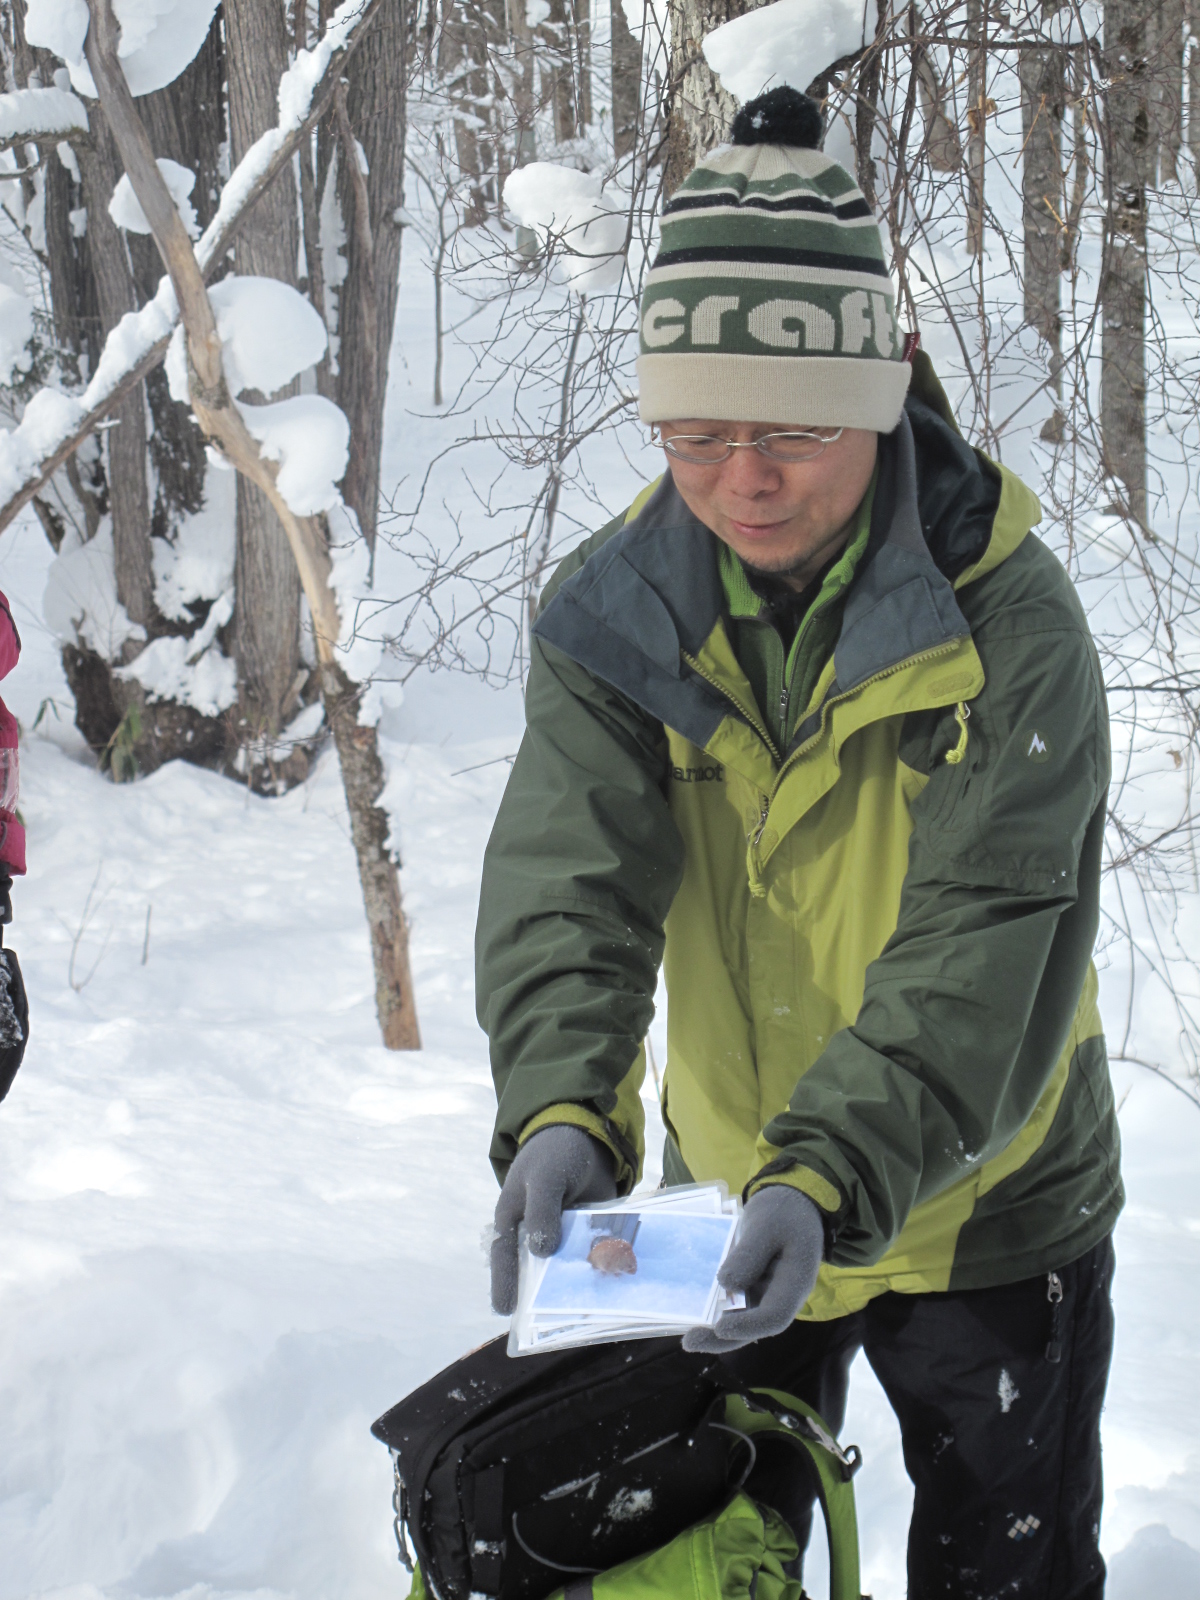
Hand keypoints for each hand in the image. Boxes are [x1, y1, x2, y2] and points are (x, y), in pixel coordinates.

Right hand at [490, 1125, 617, 1313]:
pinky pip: (595, 1254)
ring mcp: (565, 1238)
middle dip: (547, 1293)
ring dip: (580, 1282)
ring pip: (569, 1266)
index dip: (504, 1283)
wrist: (585, 1137)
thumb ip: (541, 1213)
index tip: (505, 1312)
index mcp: (514, 1222)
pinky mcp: (591, 1236)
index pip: (505, 1256)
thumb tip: (541, 1251)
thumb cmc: (552, 1156)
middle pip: (539, 1270)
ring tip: (590, 1307)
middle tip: (553, 1320)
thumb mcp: (544, 1179)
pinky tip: (617, 1278)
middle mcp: (536, 1237)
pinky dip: (604, 1264)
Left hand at [683, 1185, 823, 1352]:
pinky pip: (738, 1305)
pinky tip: (696, 1314)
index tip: (720, 1327)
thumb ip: (749, 1254)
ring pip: (745, 1320)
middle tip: (690, 1342)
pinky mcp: (755, 1287)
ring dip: (718, 1330)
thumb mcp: (766, 1225)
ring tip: (689, 1337)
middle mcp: (783, 1296)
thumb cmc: (782, 1212)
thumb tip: (725, 1284)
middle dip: (725, 1338)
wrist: (792, 1204)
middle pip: (757, 1326)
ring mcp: (769, 1293)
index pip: (776, 1315)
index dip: (749, 1326)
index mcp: (796, 1282)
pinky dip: (719, 1311)